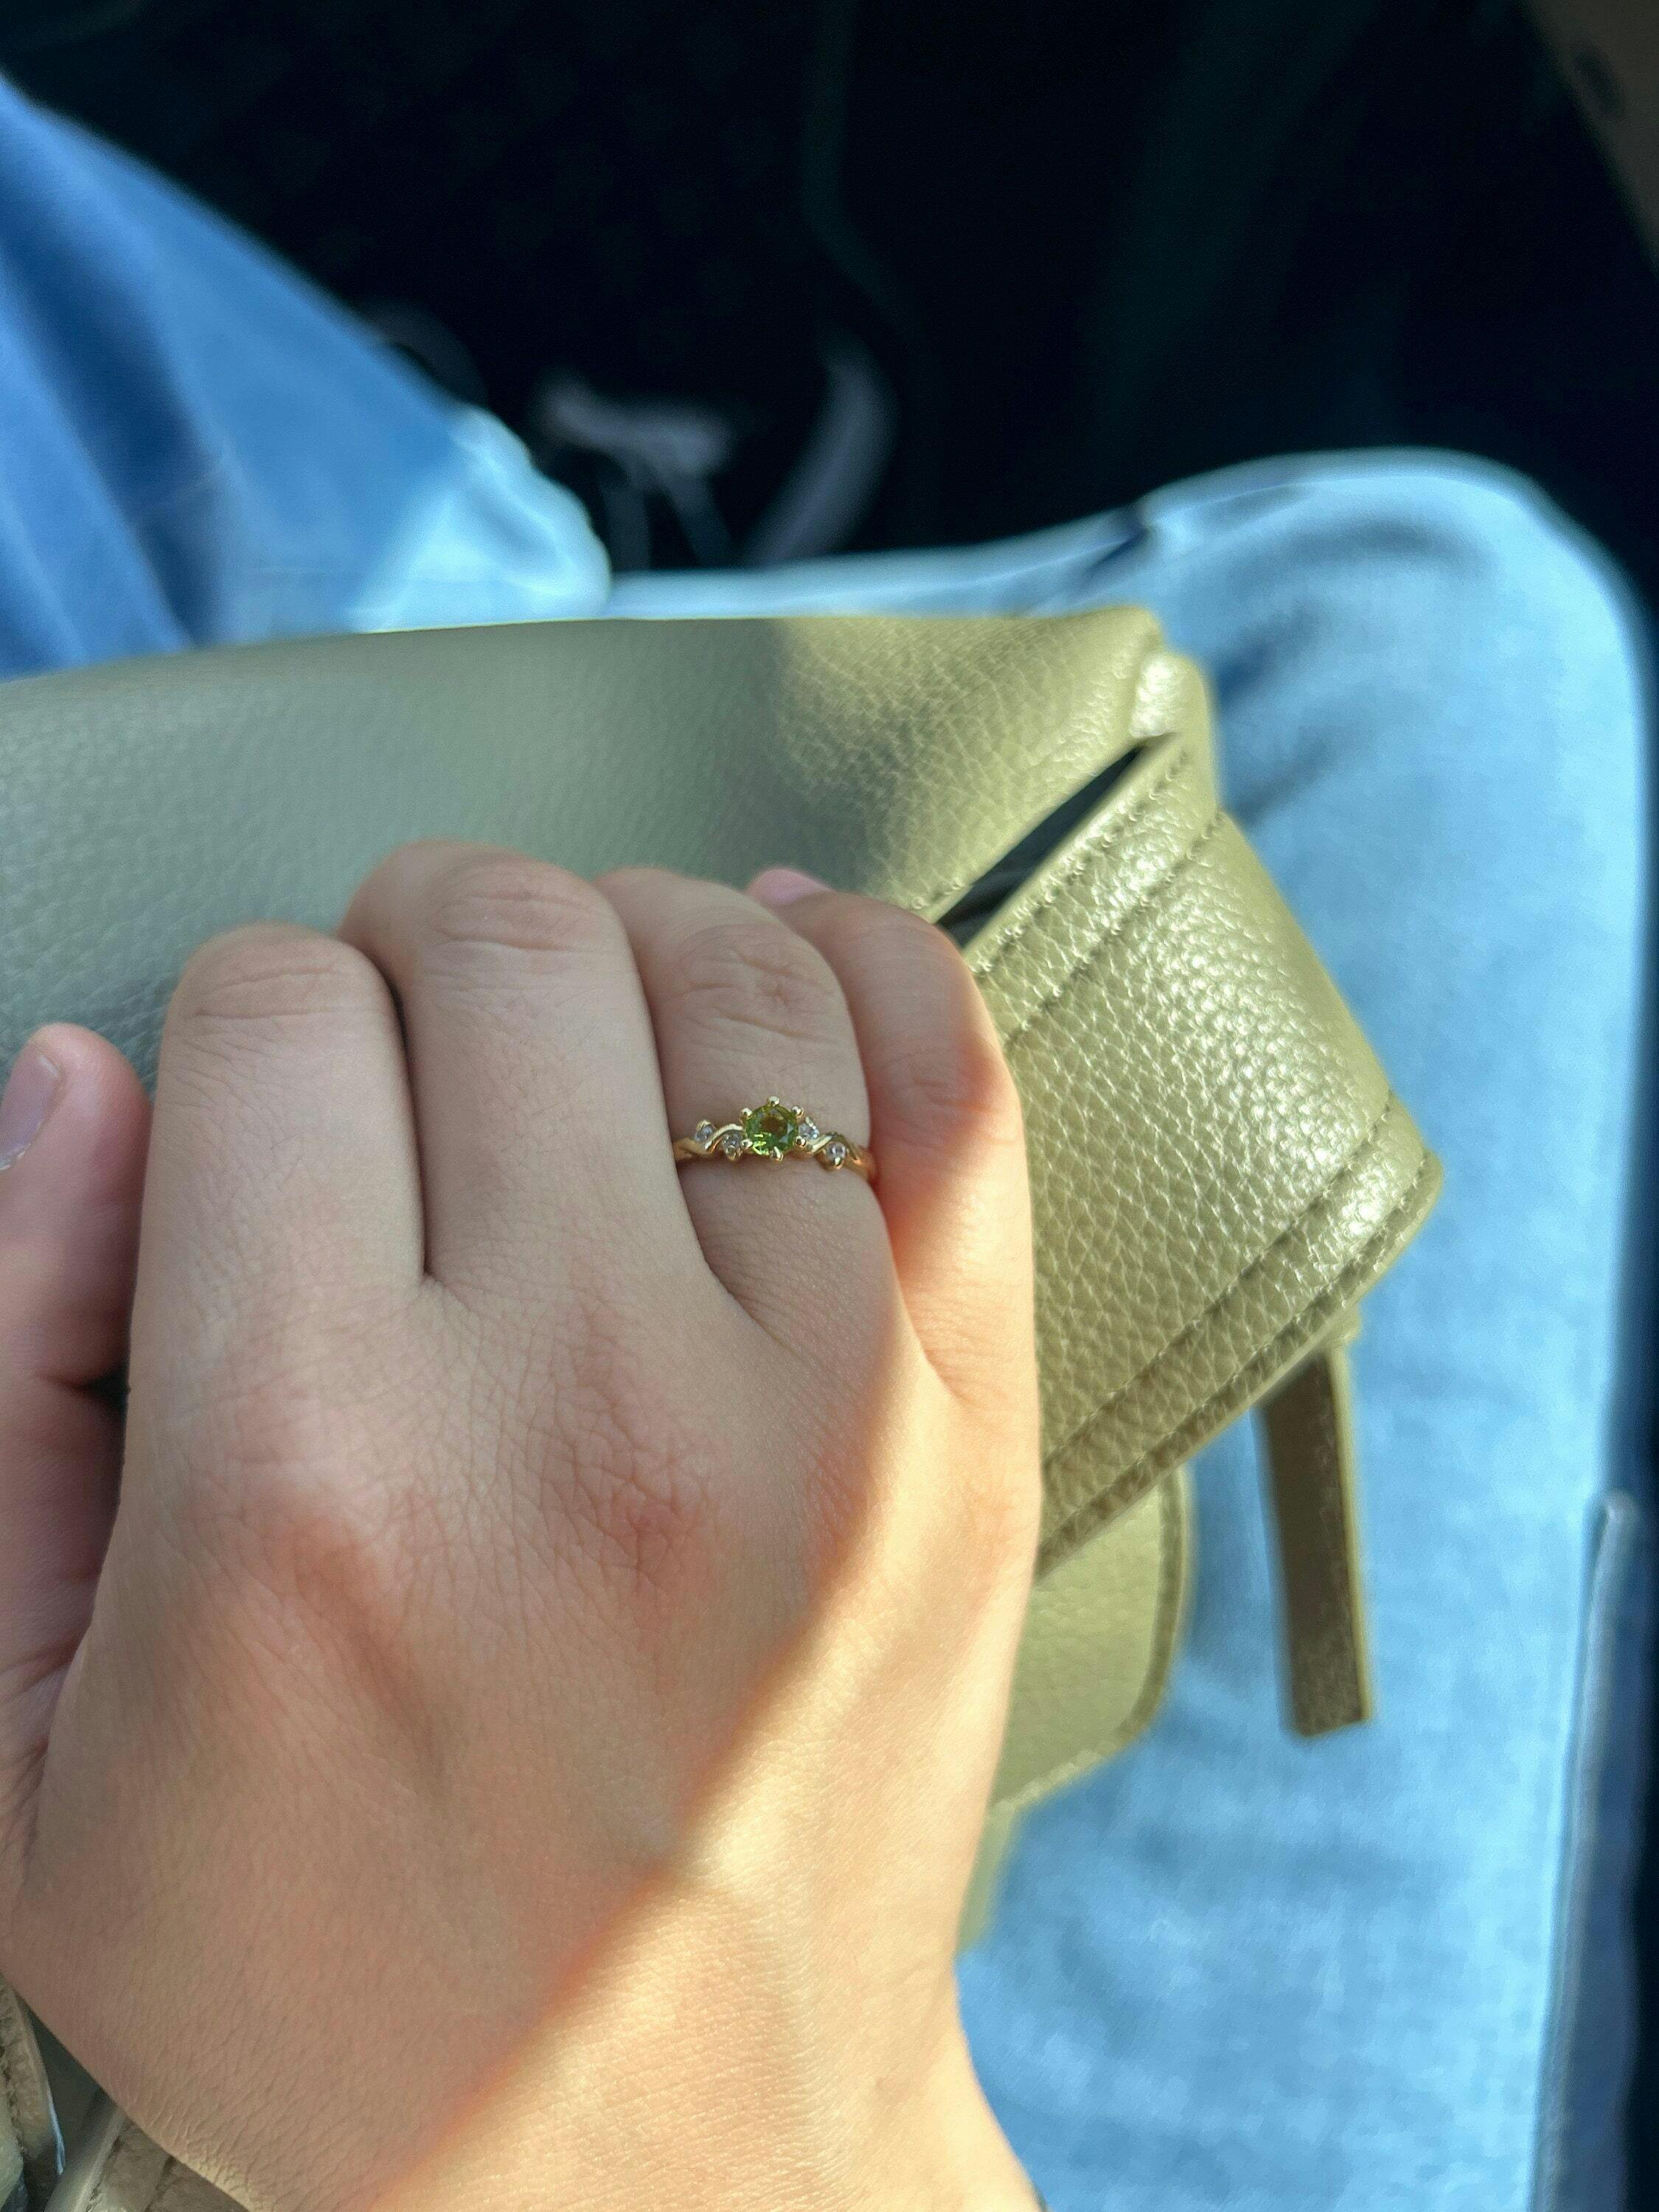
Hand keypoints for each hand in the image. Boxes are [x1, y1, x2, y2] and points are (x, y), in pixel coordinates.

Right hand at [0, 847, 1042, 2211]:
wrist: (666, 2165)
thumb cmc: (326, 1971)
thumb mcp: (32, 1739)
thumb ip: (15, 1371)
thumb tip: (90, 1074)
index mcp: (307, 1477)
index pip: (268, 1018)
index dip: (244, 1021)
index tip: (266, 1104)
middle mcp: (585, 1406)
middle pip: (503, 945)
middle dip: (414, 945)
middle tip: (407, 1044)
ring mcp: (822, 1405)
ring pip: (730, 963)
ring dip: (626, 933)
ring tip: (577, 1019)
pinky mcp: (971, 1429)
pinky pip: (954, 1078)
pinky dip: (867, 961)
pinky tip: (784, 966)